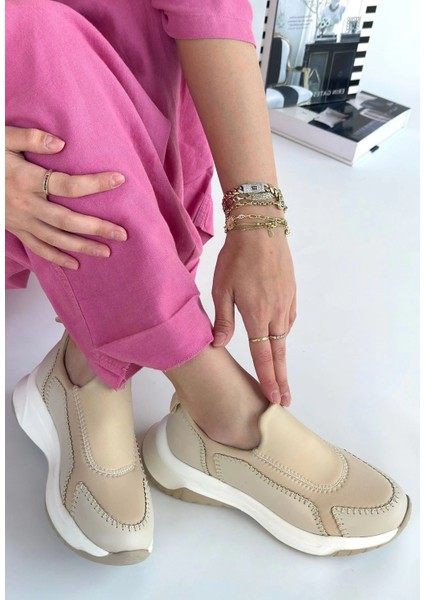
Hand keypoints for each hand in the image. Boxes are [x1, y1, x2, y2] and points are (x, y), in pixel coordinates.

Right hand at [5, 126, 127, 269]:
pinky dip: (57, 258)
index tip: (119, 180)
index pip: (68, 185)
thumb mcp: (3, 139)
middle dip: (97, 228)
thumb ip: (31, 138)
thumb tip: (60, 142)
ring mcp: (21, 221)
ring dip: (83, 247)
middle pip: (68, 221)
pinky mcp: (16, 229)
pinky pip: (38, 248)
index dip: (95, 184)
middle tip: (122, 234)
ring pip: (56, 239)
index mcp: (26, 180)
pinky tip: (75, 264)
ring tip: (107, 252)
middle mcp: (26, 205)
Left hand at [212, 229, 295, 405]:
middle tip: (285, 400)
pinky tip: (279, 337)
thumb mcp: (222, 288)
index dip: (268, 379)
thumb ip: (223, 319)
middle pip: (279, 354)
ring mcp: (286, 303)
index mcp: (257, 315)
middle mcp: (276, 313)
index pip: (264, 356)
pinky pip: (288, 320)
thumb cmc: (237, 257)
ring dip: (282, 357)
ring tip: (279, 374)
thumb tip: (219, 344)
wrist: (261, 228)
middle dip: (281, 379)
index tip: (274, 398)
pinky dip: (283, 334)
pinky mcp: (291, 293)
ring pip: (283, 337)